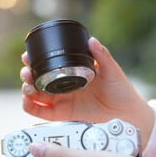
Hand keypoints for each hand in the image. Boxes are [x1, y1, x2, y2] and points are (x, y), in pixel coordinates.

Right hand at [20, 37, 153, 150]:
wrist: (128, 114)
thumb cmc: (121, 91)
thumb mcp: (112, 70)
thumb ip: (102, 55)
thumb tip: (91, 40)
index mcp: (72, 73)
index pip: (48, 66)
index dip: (35, 61)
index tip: (28, 56)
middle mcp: (63, 87)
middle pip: (37, 80)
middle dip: (27, 75)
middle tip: (27, 72)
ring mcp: (62, 101)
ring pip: (35, 95)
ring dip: (26, 90)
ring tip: (28, 86)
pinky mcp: (62, 116)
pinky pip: (40, 112)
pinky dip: (29, 107)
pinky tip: (27, 100)